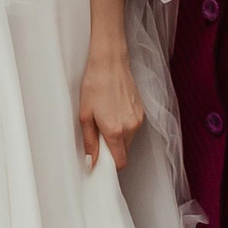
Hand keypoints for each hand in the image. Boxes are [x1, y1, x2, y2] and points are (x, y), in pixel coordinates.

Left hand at [78, 46, 144, 170]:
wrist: (109, 62)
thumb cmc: (94, 84)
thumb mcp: (85, 115)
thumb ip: (90, 142)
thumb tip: (91, 162)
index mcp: (115, 130)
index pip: (120, 162)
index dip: (110, 165)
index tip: (100, 161)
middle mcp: (131, 127)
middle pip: (124, 152)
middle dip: (112, 150)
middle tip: (99, 135)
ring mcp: (138, 119)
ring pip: (129, 140)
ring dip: (118, 137)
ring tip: (105, 119)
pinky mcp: (142, 111)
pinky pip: (133, 127)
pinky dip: (124, 126)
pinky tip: (114, 111)